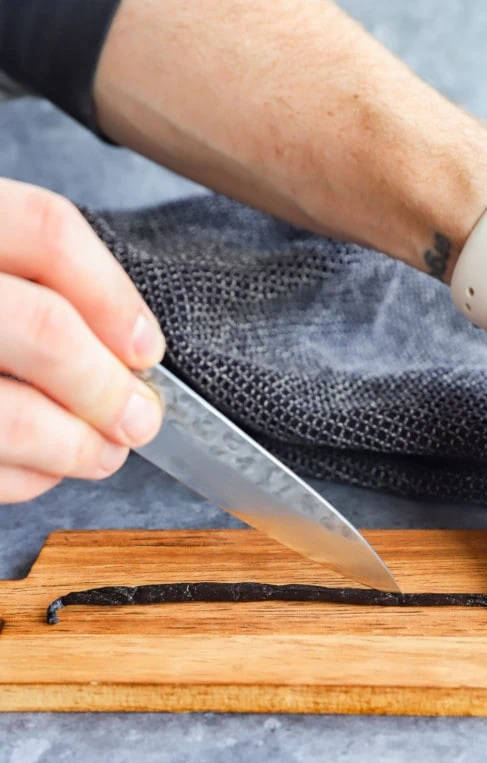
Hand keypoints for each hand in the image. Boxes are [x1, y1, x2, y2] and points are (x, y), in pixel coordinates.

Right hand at [0, 179, 164, 503]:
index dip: (113, 296)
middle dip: (105, 385)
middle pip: (43, 327)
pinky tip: (42, 470)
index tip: (146, 348)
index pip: (46, 232)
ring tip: (104, 453)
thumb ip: (27, 283)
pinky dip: (25, 479)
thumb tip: (125, 351)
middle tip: (140, 417)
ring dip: (76, 447)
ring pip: (12, 415)